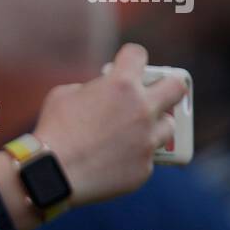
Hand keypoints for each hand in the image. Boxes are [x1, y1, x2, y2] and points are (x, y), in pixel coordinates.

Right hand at [33, 43, 186, 206]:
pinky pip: (147, 157)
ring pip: (168, 127)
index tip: (127, 64)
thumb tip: (100, 93)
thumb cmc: (53, 131)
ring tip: (133, 133)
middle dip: (169, 86)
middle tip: (158, 93)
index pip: (137, 55)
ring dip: (153, 126)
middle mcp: (142, 109)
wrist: (52, 174)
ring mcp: (147, 140)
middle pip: (176, 88)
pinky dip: (133, 157)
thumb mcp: (64, 95)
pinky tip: (112, 161)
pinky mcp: (145, 168)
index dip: (131, 58)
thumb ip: (90, 89)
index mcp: (120, 85)